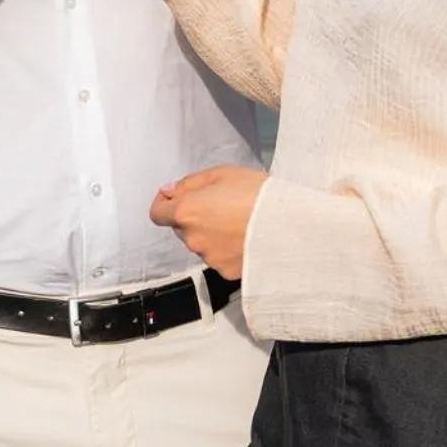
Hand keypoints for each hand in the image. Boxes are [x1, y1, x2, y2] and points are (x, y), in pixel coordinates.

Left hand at [148, 165, 266, 279]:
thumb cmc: (256, 192)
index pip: (157, 214)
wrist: (289, 225)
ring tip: (237, 223)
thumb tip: (169, 191)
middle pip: (181, 229)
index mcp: (186, 212)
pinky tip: (245, 239)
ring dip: (209, 235)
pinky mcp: (226, 272)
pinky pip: (218, 258)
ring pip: (201, 244)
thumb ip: (189, 183)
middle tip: (219, 206)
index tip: (176, 197)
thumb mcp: (222, 173)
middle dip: (192, 218)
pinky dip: (225, 250)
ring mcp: (209, 258)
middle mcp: (192, 239)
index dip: (164, 204)